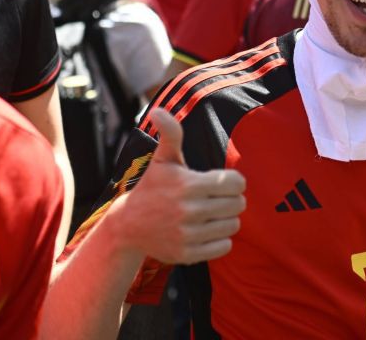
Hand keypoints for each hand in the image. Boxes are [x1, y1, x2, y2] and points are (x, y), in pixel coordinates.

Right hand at [119, 108, 246, 263]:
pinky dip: (221, 240)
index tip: (224, 182)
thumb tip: (157, 110)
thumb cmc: (152, 187)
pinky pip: (223, 247)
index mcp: (188, 184)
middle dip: (233, 200)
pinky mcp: (187, 254)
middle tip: (220, 199)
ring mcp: (187, 234)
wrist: (128, 226)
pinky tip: (208, 231)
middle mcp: (188, 210)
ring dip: (227, 220)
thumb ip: (170, 134)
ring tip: (213, 215)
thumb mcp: (162, 160)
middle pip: (237, 204)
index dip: (234, 181)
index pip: (235, 183)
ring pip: (232, 226)